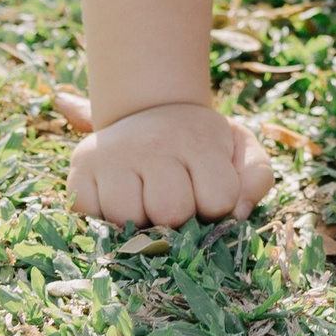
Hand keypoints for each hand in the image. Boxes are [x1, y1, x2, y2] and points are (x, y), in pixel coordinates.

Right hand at [68, 101, 273, 227]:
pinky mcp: (80, 172)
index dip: (217, 206)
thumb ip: (255, 179)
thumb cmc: (199, 144)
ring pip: (128, 222)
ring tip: (145, 197)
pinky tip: (118, 198)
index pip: (219, 200)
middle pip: (171, 213)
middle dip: (178, 217)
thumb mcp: (239, 150)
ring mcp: (112, 157)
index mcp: (197, 139)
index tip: (208, 189)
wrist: (149, 113)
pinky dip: (104, 220)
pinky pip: (91, 220)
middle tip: (173, 193)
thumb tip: (236, 213)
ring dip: (140, 222)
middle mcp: (152, 144)